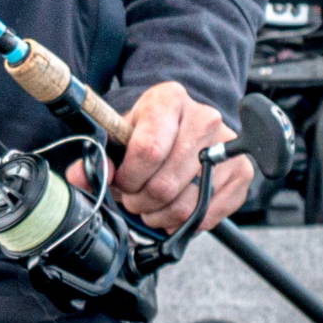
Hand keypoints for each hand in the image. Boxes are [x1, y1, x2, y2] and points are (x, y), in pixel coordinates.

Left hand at [70, 81, 251, 233]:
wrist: (184, 125)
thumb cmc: (151, 130)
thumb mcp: (121, 134)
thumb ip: (99, 156)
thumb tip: (80, 177)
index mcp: (169, 100)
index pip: (147, 150)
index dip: (128, 178)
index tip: (121, 181)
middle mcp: (204, 118)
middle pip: (165, 184)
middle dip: (140, 201)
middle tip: (134, 198)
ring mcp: (227, 146)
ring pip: (186, 205)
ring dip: (159, 216)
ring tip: (151, 206)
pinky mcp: (242, 172)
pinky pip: (208, 215)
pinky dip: (185, 223)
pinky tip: (173, 210)